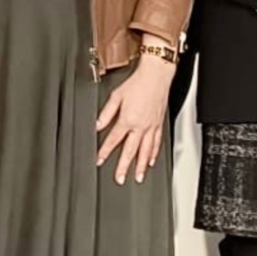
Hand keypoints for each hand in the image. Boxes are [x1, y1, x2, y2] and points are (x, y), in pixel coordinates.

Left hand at [93, 52, 173, 183]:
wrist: (156, 76)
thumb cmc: (137, 83)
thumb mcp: (116, 96)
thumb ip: (106, 113)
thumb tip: (97, 125)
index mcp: (127, 120)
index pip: (114, 140)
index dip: (105, 152)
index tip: (99, 161)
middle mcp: (140, 126)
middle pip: (130, 151)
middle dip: (124, 166)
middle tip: (120, 179)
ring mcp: (151, 127)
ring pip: (146, 151)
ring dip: (141, 166)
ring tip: (138, 177)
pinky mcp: (159, 124)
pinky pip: (157, 143)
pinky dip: (154, 154)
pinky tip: (151, 161)